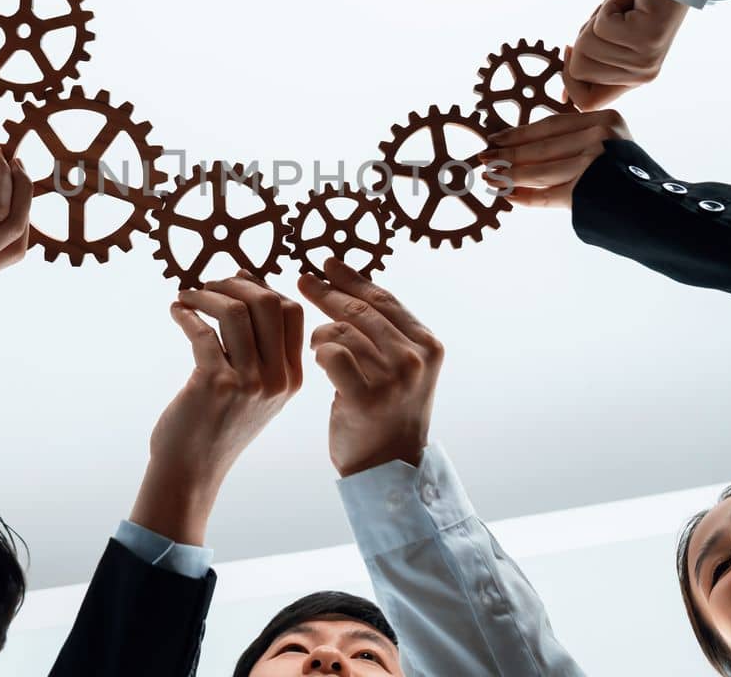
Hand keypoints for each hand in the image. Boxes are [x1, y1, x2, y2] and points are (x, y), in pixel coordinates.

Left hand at [130, 274, 304, 545]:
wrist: (191, 471)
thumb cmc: (216, 425)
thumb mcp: (255, 391)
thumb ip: (259, 350)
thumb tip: (245, 286)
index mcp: (291, 379)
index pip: (292, 312)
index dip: (263, 287)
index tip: (236, 283)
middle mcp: (276, 380)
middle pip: (268, 303)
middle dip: (235, 284)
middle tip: (209, 285)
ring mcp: (248, 383)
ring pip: (235, 312)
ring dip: (206, 294)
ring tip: (187, 296)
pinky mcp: (214, 385)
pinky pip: (202, 331)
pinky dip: (186, 314)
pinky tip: (176, 311)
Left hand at [299, 259, 443, 477]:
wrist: (389, 467)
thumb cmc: (387, 412)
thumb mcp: (401, 367)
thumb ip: (385, 330)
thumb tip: (350, 285)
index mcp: (428, 344)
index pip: (383, 298)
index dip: (353, 278)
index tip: (328, 263)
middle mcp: (414, 357)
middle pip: (360, 310)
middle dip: (327, 292)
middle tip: (302, 280)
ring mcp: (393, 377)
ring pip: (341, 330)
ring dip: (321, 334)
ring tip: (316, 344)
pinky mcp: (367, 397)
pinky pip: (331, 354)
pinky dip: (319, 353)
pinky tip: (317, 361)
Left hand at [479, 109, 630, 208]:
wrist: (661, 209)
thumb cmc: (631, 178)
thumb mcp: (611, 145)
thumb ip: (577, 142)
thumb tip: (524, 150)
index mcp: (604, 119)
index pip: (550, 125)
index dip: (518, 133)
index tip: (495, 139)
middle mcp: (600, 136)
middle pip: (541, 146)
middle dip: (509, 155)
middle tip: (486, 160)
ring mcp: (595, 163)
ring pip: (540, 170)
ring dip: (510, 176)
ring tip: (492, 180)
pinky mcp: (589, 190)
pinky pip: (548, 194)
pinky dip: (527, 197)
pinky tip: (510, 196)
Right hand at [564, 0, 689, 109]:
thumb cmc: (635, 6)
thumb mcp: (608, 40)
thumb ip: (590, 64)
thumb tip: (563, 98)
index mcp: (631, 80)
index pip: (588, 104)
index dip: (569, 81)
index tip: (573, 49)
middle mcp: (640, 77)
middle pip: (579, 70)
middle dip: (582, 38)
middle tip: (610, 20)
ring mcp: (644, 61)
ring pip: (587, 45)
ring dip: (599, 17)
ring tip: (623, 8)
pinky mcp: (645, 40)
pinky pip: (603, 25)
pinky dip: (610, 4)